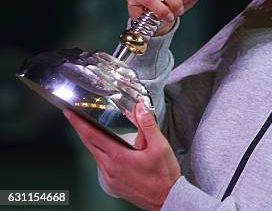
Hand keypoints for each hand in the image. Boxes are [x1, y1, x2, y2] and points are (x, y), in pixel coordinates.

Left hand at [64, 101, 179, 209]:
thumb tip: (140, 108)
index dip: (79, 123)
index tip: (70, 114)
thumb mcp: (160, 146)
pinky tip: (106, 150)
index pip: (93, 135)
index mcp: (119, 157)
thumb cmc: (164, 175)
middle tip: (75, 118)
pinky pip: (101, 166)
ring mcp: (110, 179)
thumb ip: (148, 124)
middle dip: (80, 130)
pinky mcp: (113, 185)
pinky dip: (99, 154)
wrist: (167, 198)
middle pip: (89, 145)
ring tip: (91, 131)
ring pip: (94, 155)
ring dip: (91, 142)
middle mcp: (110, 169)